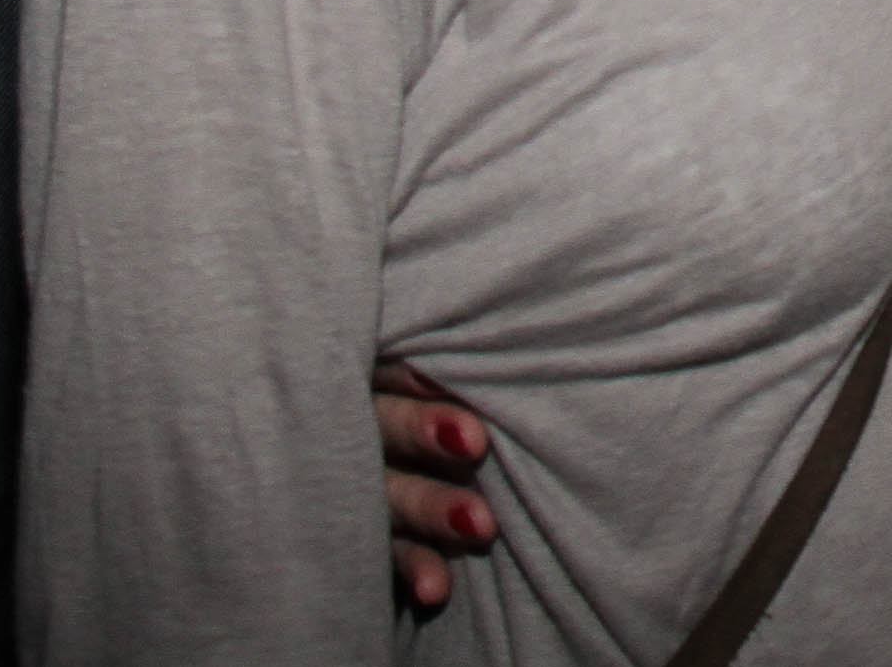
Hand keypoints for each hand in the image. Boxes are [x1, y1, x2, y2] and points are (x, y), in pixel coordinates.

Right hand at [377, 359, 496, 611]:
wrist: (358, 469)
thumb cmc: (436, 386)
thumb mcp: (426, 359)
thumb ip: (452, 354)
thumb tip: (534, 303)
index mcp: (372, 375)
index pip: (387, 367)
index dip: (411, 372)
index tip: (439, 372)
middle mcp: (359, 429)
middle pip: (384, 425)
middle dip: (423, 431)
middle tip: (475, 441)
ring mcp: (357, 488)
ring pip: (391, 494)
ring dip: (432, 509)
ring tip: (483, 524)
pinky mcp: (364, 538)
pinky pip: (386, 555)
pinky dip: (414, 568)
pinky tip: (437, 588)